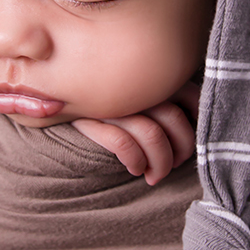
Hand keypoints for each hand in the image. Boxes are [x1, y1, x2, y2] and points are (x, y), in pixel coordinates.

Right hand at [71, 82, 199, 185]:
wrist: (52, 94)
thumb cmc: (103, 94)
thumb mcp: (135, 88)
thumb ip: (162, 93)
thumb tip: (193, 123)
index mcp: (152, 73)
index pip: (191, 95)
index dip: (197, 122)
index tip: (191, 140)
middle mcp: (136, 84)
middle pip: (175, 120)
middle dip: (182, 150)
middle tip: (176, 164)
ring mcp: (115, 101)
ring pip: (154, 136)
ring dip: (160, 164)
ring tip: (155, 175)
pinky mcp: (92, 119)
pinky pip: (125, 145)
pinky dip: (136, 161)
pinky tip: (135, 169)